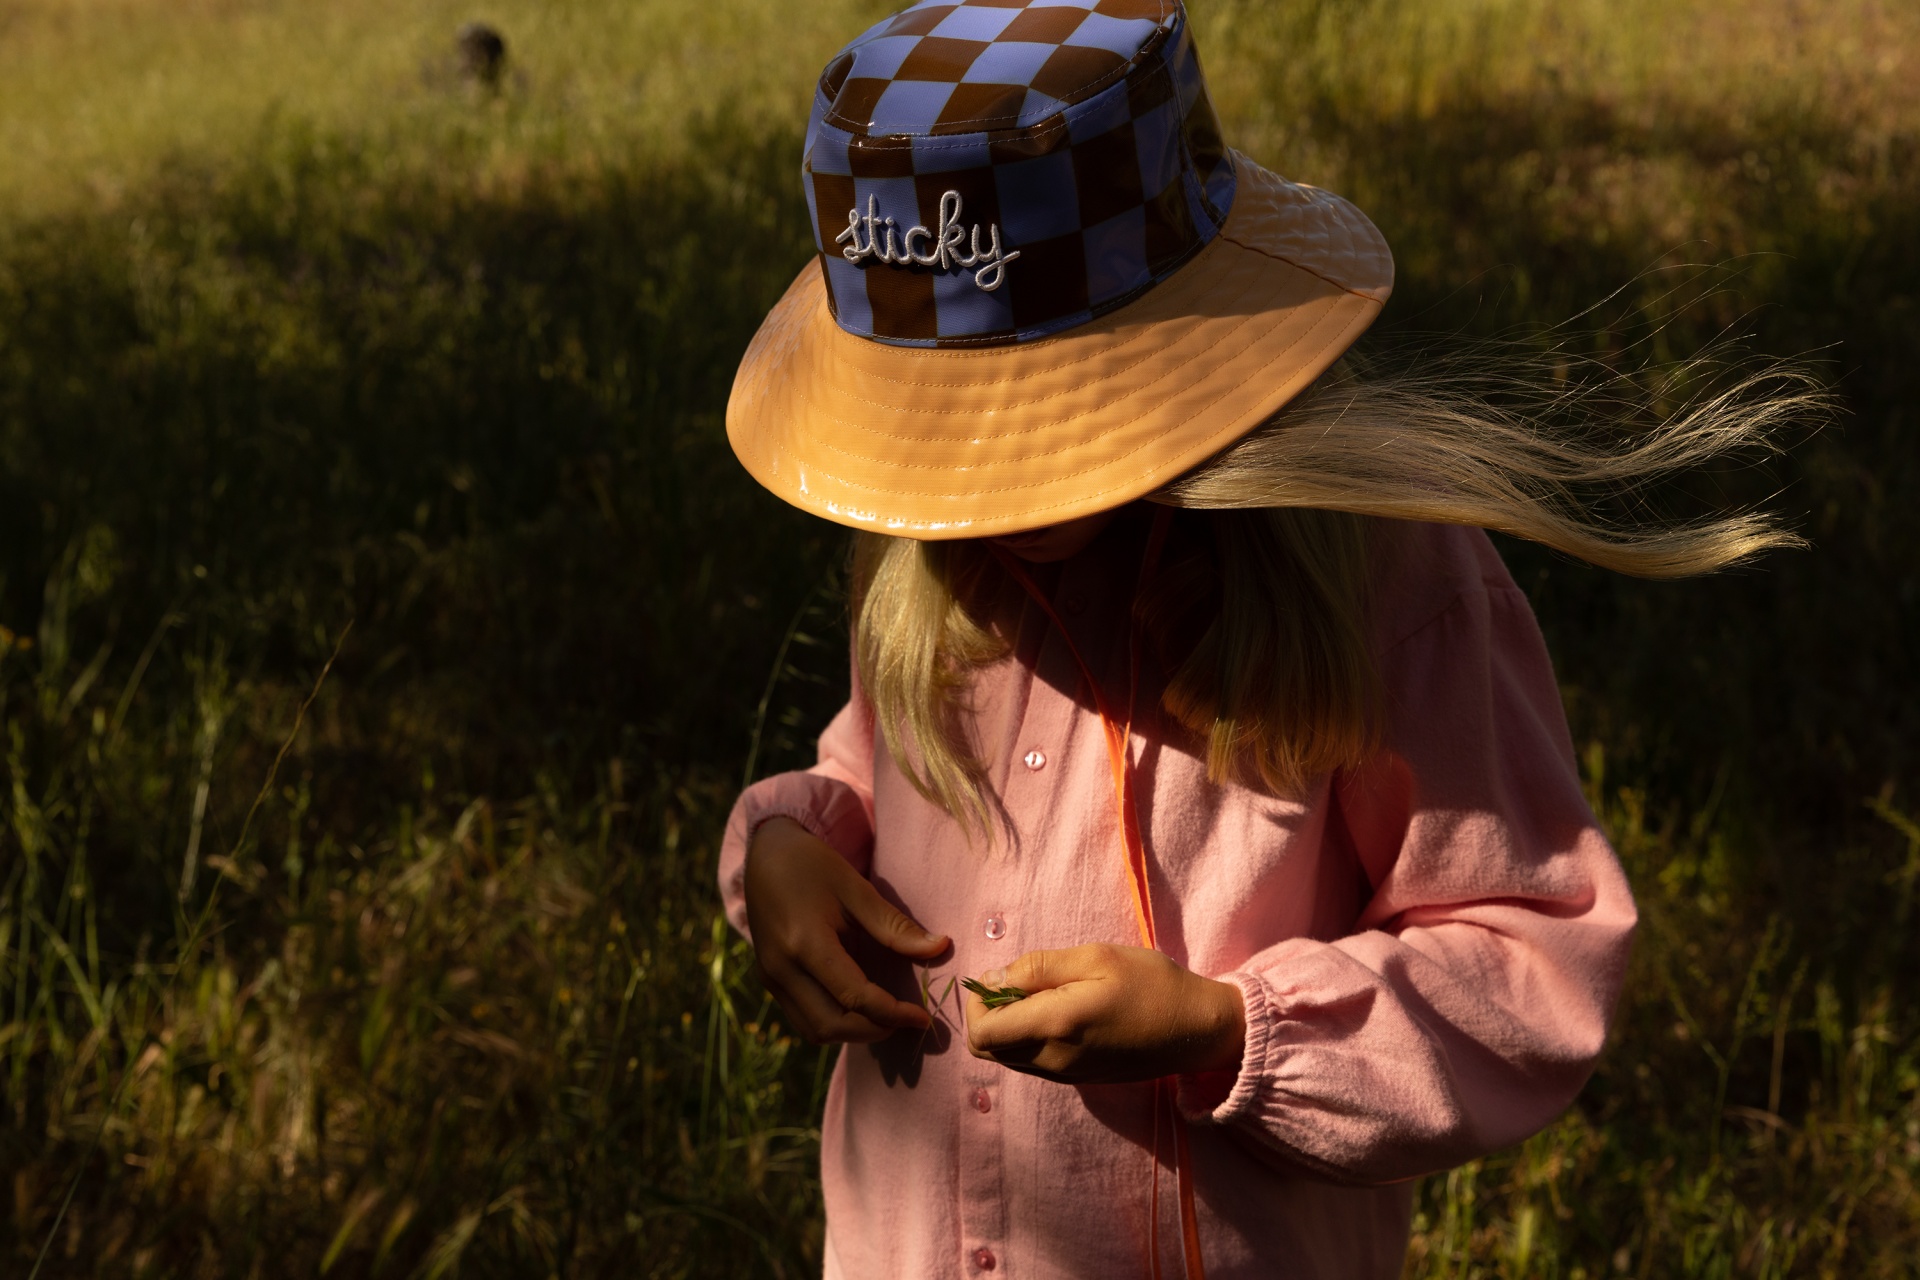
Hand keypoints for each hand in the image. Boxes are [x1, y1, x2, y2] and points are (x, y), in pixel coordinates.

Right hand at [744, 818, 948, 1043]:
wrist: (765, 855)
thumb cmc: (813, 865)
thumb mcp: (856, 889)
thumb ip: (895, 926)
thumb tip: (941, 948)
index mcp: (805, 943)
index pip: (854, 997)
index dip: (893, 1013)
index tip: (924, 1016)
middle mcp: (782, 969)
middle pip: (831, 1025)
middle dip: (873, 1030)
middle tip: (906, 1019)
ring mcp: (771, 978)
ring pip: (814, 1030)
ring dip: (853, 1032)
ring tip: (885, 1015)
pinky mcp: (769, 981)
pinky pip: (803, 1019)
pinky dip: (833, 1023)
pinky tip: (858, 1007)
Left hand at [964, 944, 1245, 1083]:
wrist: (1196, 1029)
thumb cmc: (1151, 984)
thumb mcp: (1096, 957)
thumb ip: (1037, 968)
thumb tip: (992, 981)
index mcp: (1055, 1026)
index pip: (982, 1033)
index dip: (974, 1004)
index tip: (996, 977)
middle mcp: (1052, 1060)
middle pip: (987, 1050)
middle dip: (985, 1016)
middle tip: (1013, 983)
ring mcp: (1064, 1075)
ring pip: (1007, 1058)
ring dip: (1006, 1028)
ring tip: (1038, 994)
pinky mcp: (1076, 1079)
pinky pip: (1030, 1063)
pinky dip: (1025, 1039)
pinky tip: (1054, 1013)